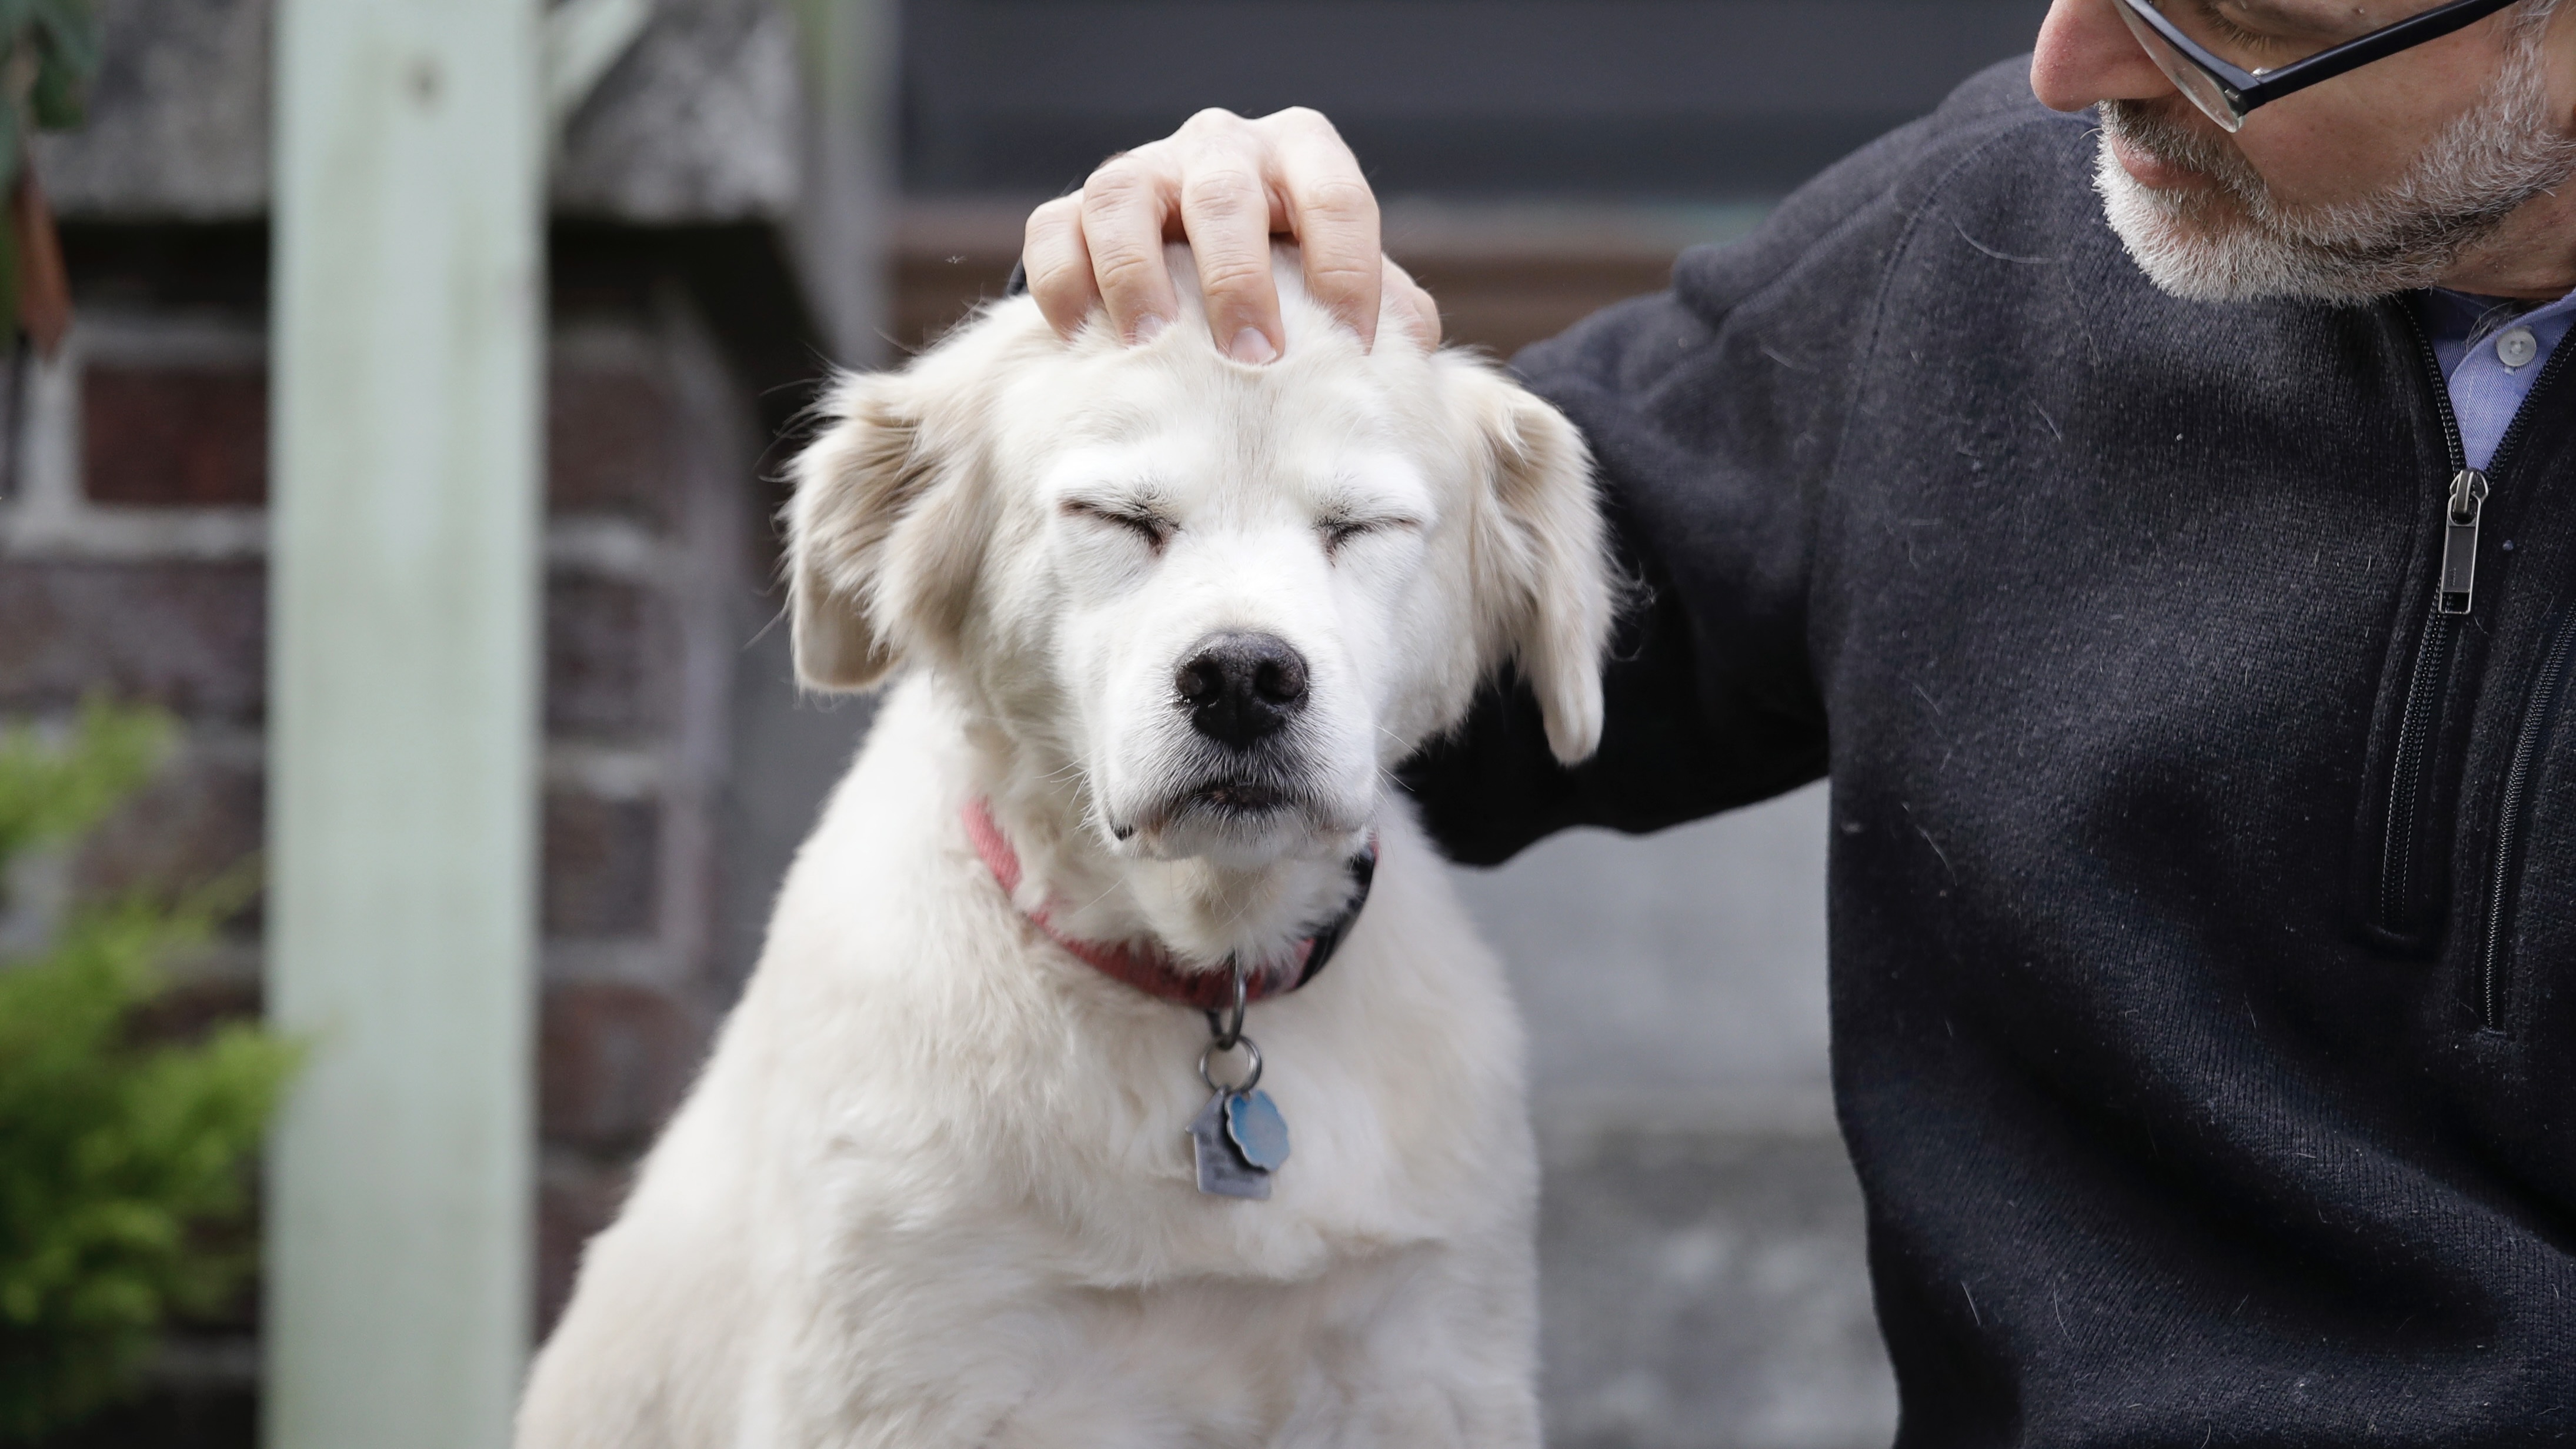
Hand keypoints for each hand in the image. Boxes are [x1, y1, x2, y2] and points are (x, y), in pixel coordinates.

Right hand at [1022, 107, 1441, 361]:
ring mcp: (1142, 171)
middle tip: (1255, 357)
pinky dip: (1064, 282)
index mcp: (1301, 154)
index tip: (1354, 347)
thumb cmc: (1294, 278)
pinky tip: (1082, 338)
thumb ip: (1386, 307)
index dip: (1349, 270)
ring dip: (1137, 274)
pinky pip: (1055, 230)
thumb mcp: (1344, 280)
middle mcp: (1220, 147)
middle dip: (1239, 278)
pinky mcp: (1073, 209)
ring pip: (1124, 198)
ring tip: (1152, 347)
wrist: (1200, 267)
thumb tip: (1408, 347)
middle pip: (1225, 193)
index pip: (1335, 196)